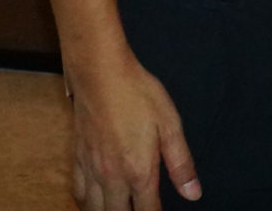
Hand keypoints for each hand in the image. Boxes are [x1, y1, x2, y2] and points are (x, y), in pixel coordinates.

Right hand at [65, 54, 200, 209]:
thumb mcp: (171, 126)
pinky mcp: (77, 158)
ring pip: (93, 210)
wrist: (101, 74)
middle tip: (139, 209)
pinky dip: (86, 204)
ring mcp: (91, 169)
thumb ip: (181, 164)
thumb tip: (194, 194)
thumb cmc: (139, 95)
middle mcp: (112, 176)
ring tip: (119, 210)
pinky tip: (94, 202)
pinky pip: (78, 193)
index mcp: (139, 171)